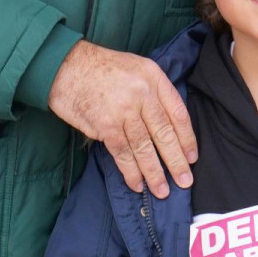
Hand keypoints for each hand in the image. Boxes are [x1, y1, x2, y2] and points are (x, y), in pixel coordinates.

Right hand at [48, 40, 196, 197]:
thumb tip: (167, 124)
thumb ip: (153, 91)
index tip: (192, 157)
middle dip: (176, 161)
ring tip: (162, 190)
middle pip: (164, 133)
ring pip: (144, 147)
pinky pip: (122, 153)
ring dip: (154, 172)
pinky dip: (130, 171)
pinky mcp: (105, 125)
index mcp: (154, 78)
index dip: (187, 138)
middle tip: (185, 181)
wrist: (66, 66)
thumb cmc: (101, 67)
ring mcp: (124, 110)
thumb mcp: (136, 67)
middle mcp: (142, 93)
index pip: (178, 113)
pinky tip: (137, 184)